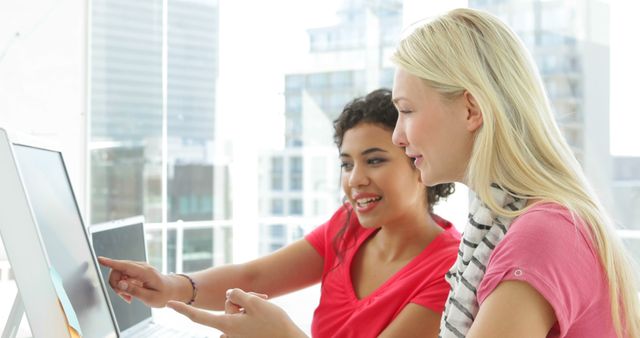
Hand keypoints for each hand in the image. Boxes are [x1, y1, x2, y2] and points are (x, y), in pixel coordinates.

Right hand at [97, 256, 183, 306]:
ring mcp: (139, 268)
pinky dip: (123, 286)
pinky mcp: (137, 271)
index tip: (100, 259)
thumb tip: (120, 284)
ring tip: (128, 297)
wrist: (172, 290)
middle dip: (115, 284)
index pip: (125, 266)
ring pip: (119, 273)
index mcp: (145, 272)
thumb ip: (135, 291)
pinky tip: (129, 294)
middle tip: (124, 297)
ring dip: (119, 286)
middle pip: (118, 270)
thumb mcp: (150, 298)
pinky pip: (123, 276)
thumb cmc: (164, 295)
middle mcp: (141, 267)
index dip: (111, 263)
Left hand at [167, 288, 307, 337]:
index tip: (169, 305)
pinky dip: (252, 316)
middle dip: (241, 301)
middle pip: (226, 308)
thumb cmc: (273, 324)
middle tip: (262, 299)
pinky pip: (243, 322)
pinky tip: (264, 317)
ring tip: (266, 309)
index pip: (199, 317)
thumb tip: (227, 294)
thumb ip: (237, 295)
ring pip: (236, 314)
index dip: (184, 310)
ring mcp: (237, 337)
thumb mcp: (255, 302)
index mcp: (227, 325)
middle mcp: (229, 333)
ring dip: (249, 308)